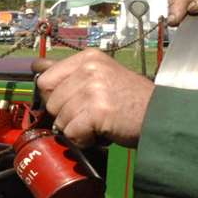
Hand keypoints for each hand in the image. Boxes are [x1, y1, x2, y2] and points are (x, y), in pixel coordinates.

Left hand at [33, 50, 154, 147]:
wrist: (161, 115)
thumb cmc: (132, 100)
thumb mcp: (102, 75)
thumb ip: (72, 74)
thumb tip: (37, 67)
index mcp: (88, 58)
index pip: (46, 78)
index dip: (54, 97)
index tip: (70, 103)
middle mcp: (89, 69)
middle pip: (51, 101)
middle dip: (67, 115)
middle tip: (91, 115)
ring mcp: (93, 89)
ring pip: (60, 119)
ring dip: (77, 128)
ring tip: (99, 123)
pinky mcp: (97, 111)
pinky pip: (72, 132)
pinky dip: (84, 139)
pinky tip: (101, 132)